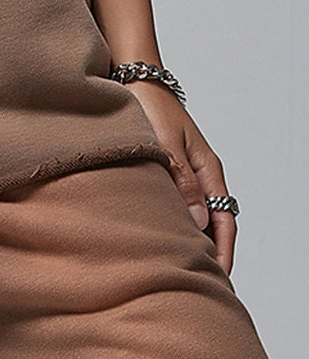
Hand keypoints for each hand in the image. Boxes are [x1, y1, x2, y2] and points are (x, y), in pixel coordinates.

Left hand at [126, 80, 236, 276]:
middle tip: (198, 279)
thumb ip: (181, 181)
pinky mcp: (167, 168)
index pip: (225, 218)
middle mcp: (200, 172)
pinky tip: (163, 234)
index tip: (220, 275)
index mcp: (207, 168)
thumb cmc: (150, 106)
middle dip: (210, 251)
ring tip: (181, 265)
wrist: (133, 79)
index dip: (224, 249)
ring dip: (192, 237)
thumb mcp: (166, 144)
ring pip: (195, 213)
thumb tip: (198, 221)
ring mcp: (185, 171)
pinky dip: (176, 220)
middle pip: (213, 221)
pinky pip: (178, 202)